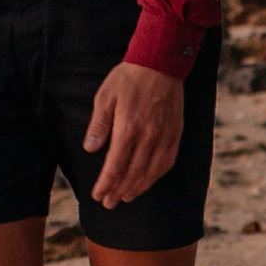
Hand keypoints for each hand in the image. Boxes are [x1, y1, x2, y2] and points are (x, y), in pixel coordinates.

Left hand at [83, 59, 183, 208]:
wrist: (160, 63)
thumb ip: (99, 125)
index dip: (106, 184)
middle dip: (119, 191)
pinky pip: (167, 162)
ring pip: (151, 172)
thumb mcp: (105, 97)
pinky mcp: (175, 133)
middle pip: (133, 173)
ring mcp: (164, 136)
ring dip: (137, 188)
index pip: (115, 165)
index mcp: (128, 128)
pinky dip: (156, 176)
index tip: (97, 195)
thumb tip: (90, 150)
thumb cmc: (128, 78)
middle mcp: (148, 136)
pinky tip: (148, 181)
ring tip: (126, 197)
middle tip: (108, 203)